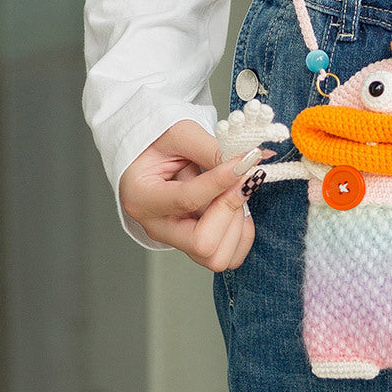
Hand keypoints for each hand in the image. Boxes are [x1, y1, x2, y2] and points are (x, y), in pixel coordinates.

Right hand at [119, 120, 269, 270]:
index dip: (221, 183)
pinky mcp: (195, 246)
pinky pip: (228, 256)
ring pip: (217, 257)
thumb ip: (212, 150)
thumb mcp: (182, 134)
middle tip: (242, 180)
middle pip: (202, 242)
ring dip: (237, 224)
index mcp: (141, 198)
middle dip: (229, 210)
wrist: (156, 154)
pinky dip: (241, 234)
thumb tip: (251, 162)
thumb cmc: (160, 143)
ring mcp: (176, 240)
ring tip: (235, 193)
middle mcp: (157, 227)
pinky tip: (237, 207)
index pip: (186, 200)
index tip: (244, 164)